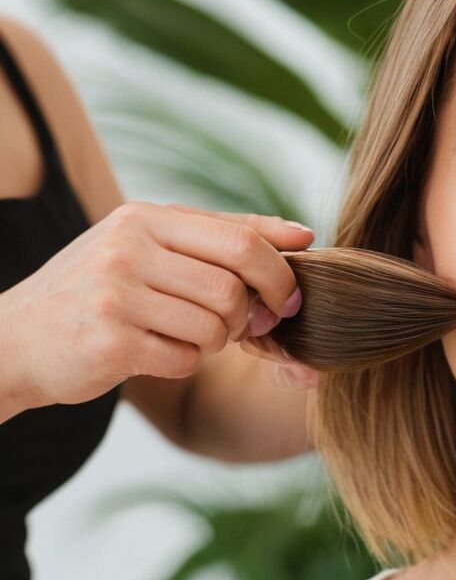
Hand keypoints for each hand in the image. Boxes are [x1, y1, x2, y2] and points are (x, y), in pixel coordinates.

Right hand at [0, 200, 314, 414]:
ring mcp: (115, 294)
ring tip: (187, 335)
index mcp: (147, 217)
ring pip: (214, 327)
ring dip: (215, 342)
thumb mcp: (152, 245)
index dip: (280, 274)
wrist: (14, 339)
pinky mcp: (107, 341)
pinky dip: (184, 363)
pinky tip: (157, 353)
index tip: (291, 298)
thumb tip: (304, 234)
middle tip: (242, 326)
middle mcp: (129, 247)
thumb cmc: (101, 290)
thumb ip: (224, 236)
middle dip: (250, 314)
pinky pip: (185, 359)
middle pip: (233, 288)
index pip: (242, 241)